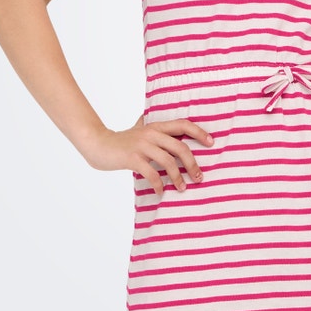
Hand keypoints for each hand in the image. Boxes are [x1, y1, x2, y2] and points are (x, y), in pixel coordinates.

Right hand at [83, 118, 213, 195]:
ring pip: (169, 162)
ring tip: (182, 188)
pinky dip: (158, 185)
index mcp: (156, 126)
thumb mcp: (138, 128)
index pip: (183, 124)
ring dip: (178, 178)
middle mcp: (151, 133)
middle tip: (199, 177)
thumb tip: (153, 118)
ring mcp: (142, 145)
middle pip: (180, 147)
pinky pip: (152, 173)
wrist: (98, 144)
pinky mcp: (133, 158)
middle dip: (193, 164)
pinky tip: (160, 192)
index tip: (211, 143)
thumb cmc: (121, 140)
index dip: (199, 133)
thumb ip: (148, 124)